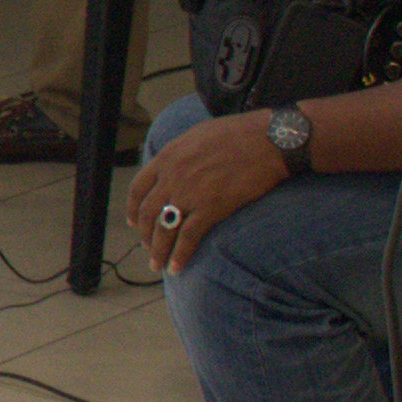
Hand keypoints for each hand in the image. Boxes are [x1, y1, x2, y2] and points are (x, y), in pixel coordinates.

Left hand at [125, 111, 297, 272]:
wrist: (268, 139)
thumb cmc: (239, 133)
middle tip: (148, 248)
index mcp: (167, 157)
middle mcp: (173, 177)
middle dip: (145, 235)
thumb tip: (173, 167)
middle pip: (148, 213)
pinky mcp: (212, 208)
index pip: (138, 188)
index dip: (133, 209)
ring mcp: (190, 193)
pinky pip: (188, 238)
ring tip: (158, 266)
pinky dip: (180, 256)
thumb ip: (179, 154)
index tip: (133, 223)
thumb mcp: (197, 135)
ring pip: (164, 229)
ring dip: (158, 251)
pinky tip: (177, 267)